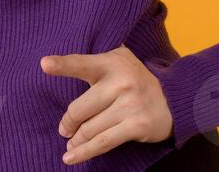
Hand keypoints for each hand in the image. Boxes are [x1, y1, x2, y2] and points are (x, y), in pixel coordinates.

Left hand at [41, 44, 172, 163]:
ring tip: (70, 143)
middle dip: (68, 123)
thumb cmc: (135, 79)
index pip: (82, 63)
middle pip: (79, 109)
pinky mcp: (137, 126)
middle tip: (64, 130)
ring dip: (75, 140)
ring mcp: (130, 105)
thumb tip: (57, 61)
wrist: (174, 98)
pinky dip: (84, 152)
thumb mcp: (118, 61)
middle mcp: (121, 82)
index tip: (44, 64)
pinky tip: (71, 157)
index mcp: (111, 63)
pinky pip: (103, 142)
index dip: (63, 65)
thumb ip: (94, 60)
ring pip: (89, 129)